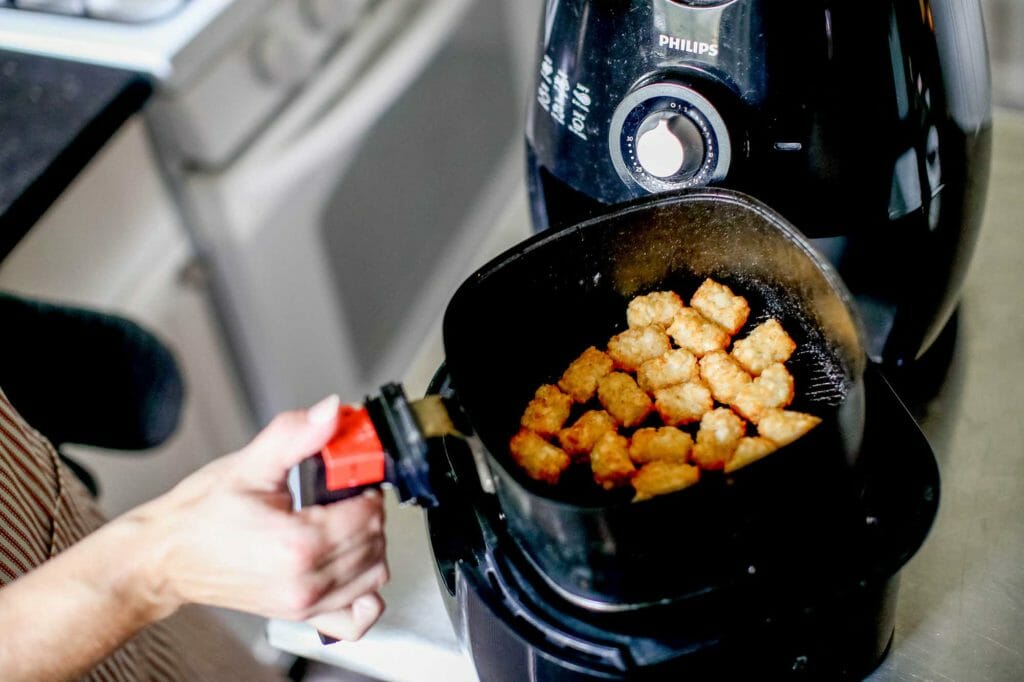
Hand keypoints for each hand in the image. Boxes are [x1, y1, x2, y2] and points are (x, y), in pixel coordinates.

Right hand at [131, 395, 388, 640]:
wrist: (166, 556)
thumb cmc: (201, 515)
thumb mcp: (249, 464)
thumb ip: (296, 435)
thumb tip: (330, 413)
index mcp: (296, 543)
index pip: (368, 513)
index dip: (366, 486)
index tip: (352, 474)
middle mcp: (305, 580)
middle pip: (375, 542)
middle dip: (368, 511)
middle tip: (345, 493)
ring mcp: (305, 604)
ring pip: (374, 575)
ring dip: (371, 544)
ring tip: (344, 522)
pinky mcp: (302, 616)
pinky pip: (357, 617)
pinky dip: (366, 594)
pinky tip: (353, 567)